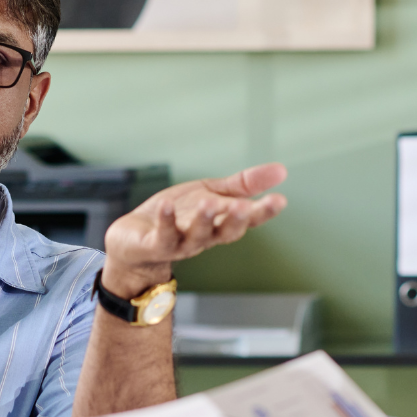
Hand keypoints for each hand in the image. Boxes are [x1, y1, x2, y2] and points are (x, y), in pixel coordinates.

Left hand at [101, 163, 287, 295]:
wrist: (134, 241)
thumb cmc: (177, 216)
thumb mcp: (213, 193)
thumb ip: (244, 185)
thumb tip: (282, 170)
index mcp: (220, 223)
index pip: (247, 219)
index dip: (263, 212)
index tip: (280, 200)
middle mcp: (204, 237)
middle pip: (226, 232)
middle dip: (237, 220)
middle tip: (248, 207)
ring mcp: (179, 243)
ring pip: (196, 235)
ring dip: (204, 220)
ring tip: (209, 203)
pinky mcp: (153, 245)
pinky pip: (162, 235)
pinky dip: (166, 220)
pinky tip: (167, 205)